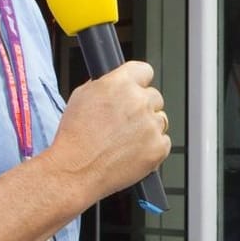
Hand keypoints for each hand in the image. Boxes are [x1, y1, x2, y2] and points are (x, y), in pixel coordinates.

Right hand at [52, 61, 169, 200]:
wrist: (75, 169)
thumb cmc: (75, 137)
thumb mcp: (81, 97)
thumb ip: (105, 85)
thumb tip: (116, 84)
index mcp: (121, 83)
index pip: (145, 71)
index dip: (139, 82)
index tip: (137, 89)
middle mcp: (139, 101)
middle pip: (155, 97)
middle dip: (143, 107)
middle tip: (126, 122)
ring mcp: (151, 125)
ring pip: (160, 120)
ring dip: (148, 128)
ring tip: (125, 141)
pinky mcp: (158, 147)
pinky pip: (164, 142)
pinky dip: (152, 148)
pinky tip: (132, 152)